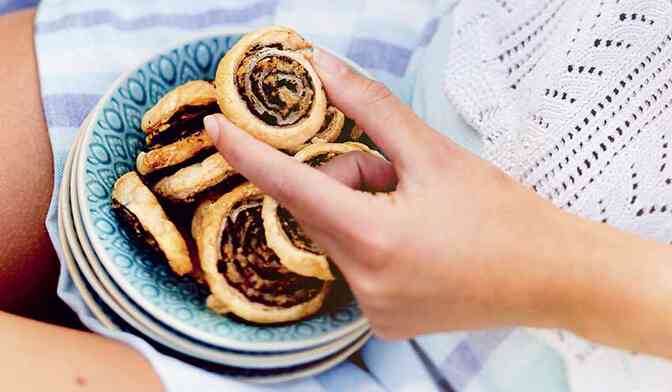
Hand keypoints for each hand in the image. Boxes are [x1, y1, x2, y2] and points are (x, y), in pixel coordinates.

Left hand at [204, 48, 671, 350]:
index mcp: (374, 237)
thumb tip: (322, 68)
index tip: (216, 129)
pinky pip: (354, 268)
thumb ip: (370, 107)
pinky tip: (418, 246)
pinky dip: (372, 245)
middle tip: (397, 176)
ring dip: (362, 212)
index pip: (293, 185)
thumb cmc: (501, 213)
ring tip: (417, 212)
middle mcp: (364, 282)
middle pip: (321, 208)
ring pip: (337, 236)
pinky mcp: (384, 323)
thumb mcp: (434, 151)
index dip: (249, 153)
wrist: (552, 277)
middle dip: (350, 180)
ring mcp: (373, 309)